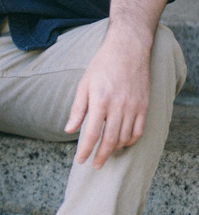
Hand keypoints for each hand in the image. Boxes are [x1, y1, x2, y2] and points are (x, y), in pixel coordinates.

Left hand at [64, 29, 151, 168]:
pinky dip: (130, 141)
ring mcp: (133, 106)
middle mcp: (118, 105)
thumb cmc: (102, 65)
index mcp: (100, 100)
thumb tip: (69, 130)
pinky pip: (139, 131)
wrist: (128, 49)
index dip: (85, 150)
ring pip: (125, 138)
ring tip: (106, 153)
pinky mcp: (144, 106)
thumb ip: (78, 109)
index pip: (91, 133)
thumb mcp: (84, 84)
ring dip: (115, 149)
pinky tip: (122, 143)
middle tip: (95, 165)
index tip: (80, 160)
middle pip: (110, 140)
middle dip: (101, 156)